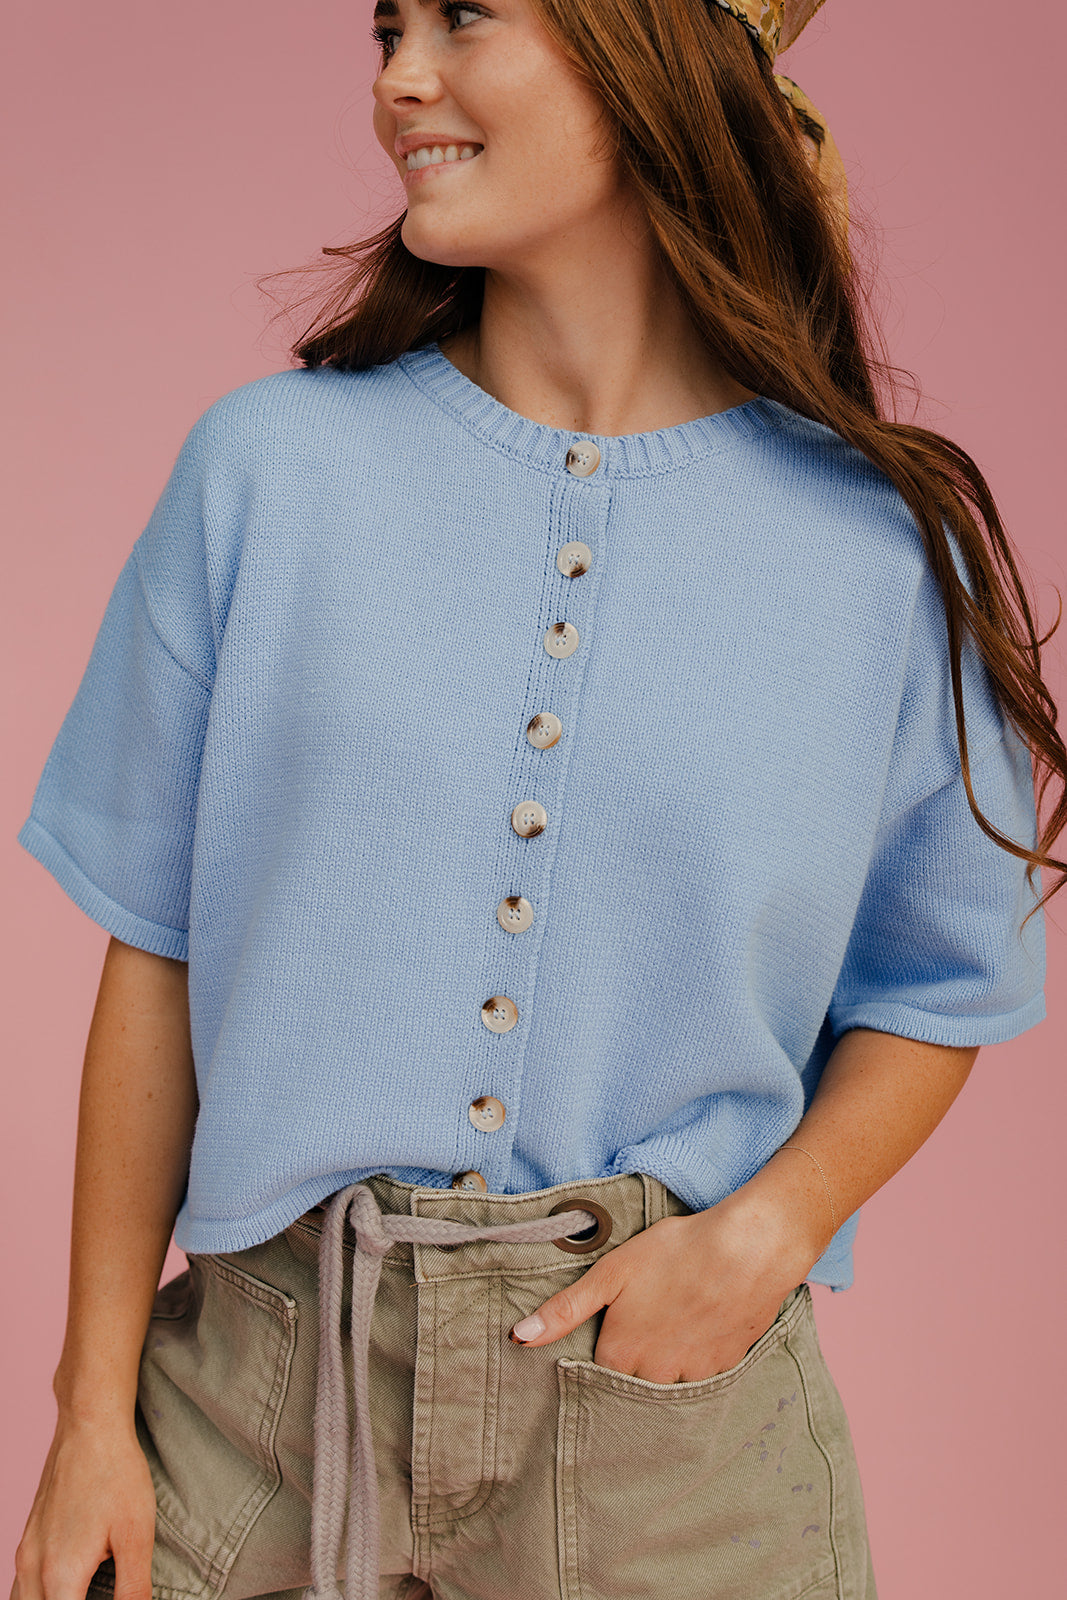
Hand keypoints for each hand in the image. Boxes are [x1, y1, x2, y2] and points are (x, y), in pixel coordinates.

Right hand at [12, 1415, 155, 1599]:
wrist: (90, 1427)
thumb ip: (133, 1589)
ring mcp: (25, 1552)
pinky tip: (65, 1590)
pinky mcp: (27, 1538)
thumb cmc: (116, 1475)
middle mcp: (33, 1568)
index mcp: (60, 1575)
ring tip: (84, 1594)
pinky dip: (38, 1598)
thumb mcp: (136, 1535)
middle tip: (100, 1597)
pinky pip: (22, 1586)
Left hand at [508, 1192, 817, 1382]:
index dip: (600, 1347)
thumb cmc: (676, 1253)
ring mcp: (694, 1376)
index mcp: (621, 1354)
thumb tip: (518, 1339)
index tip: (609, 1326)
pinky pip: (702, 1374)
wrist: (749, 1250)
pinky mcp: (726, 1367)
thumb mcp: (611, 1272)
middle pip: (632, 1381)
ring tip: (673, 1317)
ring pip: (668, 1380)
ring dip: (665, 1361)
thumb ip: (565, 1309)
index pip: (597, 1371)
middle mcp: (655, 1376)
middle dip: (632, 1360)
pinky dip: (697, 1355)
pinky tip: (700, 1323)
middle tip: (644, 1318)